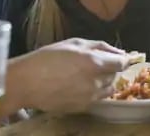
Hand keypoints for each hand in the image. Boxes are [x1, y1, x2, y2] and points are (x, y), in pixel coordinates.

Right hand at [3, 38, 128, 114]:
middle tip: (90, 63)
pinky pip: (96, 98)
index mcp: (95, 62)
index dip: (122, 59)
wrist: (26, 83)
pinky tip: (76, 85)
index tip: (119, 58)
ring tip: (83, 75)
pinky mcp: (83, 107)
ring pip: (107, 88)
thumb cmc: (48, 57)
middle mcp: (96, 81)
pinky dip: (92, 91)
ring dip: (102, 81)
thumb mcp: (74, 43)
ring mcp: (90, 97)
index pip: (122, 63)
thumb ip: (100, 46)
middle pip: (115, 75)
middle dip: (108, 69)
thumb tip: (120, 52)